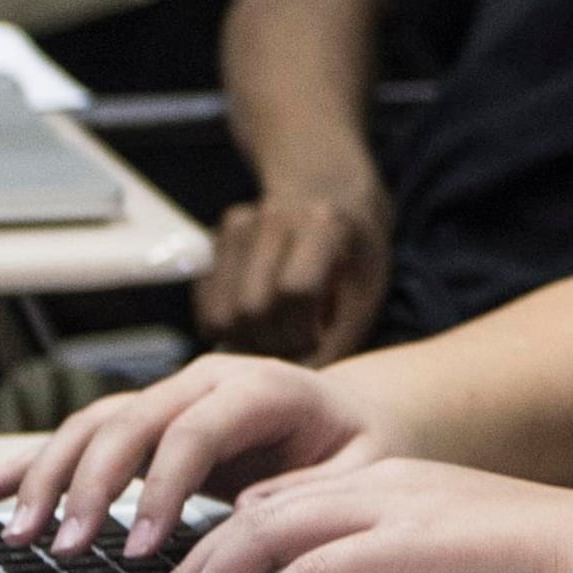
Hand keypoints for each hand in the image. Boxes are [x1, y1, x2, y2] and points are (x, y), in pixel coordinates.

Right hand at [0, 353, 398, 558]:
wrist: (353, 420)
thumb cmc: (359, 449)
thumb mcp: (362, 471)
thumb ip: (311, 488)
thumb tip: (252, 510)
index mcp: (260, 386)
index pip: (193, 430)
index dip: (163, 486)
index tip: (143, 545)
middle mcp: (203, 382)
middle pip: (128, 423)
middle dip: (90, 486)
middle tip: (68, 546)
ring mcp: (168, 400)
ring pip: (92, 427)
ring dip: (48, 478)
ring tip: (20, 534)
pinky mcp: (142, 426)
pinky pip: (78, 439)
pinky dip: (28, 464)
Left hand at [116, 456, 572, 572]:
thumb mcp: (451, 556)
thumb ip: (390, 560)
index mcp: (392, 482)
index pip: (276, 502)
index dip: (215, 547)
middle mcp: (384, 485)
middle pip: (251, 515)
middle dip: (187, 571)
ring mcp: (397, 510)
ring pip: (264, 535)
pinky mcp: (413, 547)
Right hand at [198, 182, 394, 362]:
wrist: (328, 189)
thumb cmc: (354, 250)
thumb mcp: (367, 286)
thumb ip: (343, 334)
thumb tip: (305, 383)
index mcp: (322, 223)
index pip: (296, 291)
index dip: (304, 329)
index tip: (318, 338)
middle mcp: (274, 218)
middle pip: (252, 308)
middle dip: (274, 342)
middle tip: (296, 345)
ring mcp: (237, 225)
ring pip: (223, 313)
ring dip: (248, 341)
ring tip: (279, 335)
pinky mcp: (214, 240)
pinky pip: (206, 308)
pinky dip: (227, 329)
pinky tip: (258, 321)